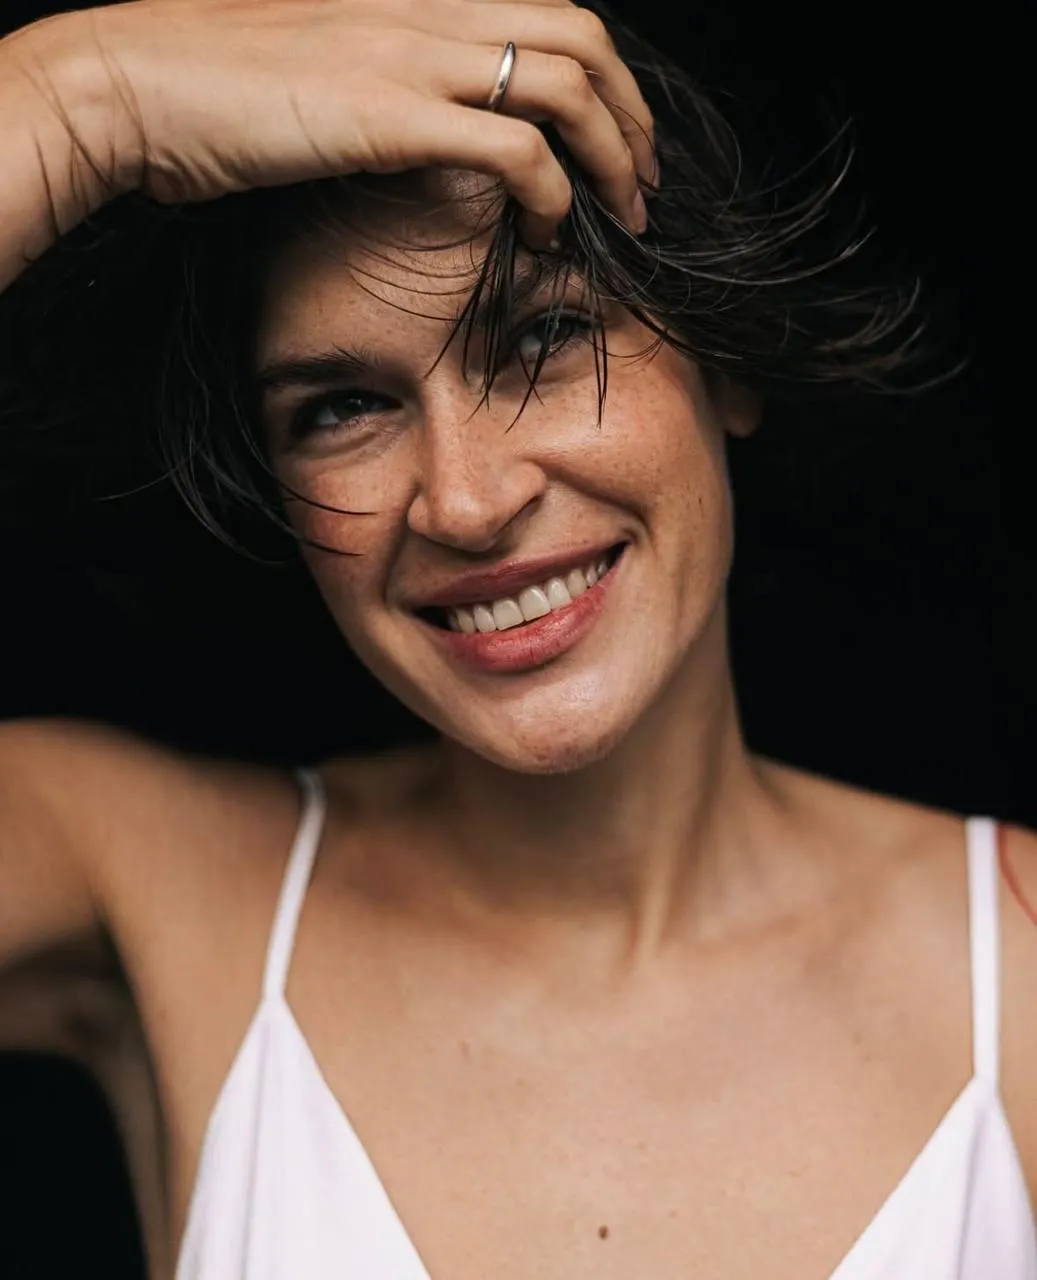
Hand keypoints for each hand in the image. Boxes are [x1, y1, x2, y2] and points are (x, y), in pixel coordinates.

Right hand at [44, 0, 654, 245]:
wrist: (136, 85)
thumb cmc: (215, 92)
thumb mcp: (324, 78)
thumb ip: (394, 90)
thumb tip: (437, 138)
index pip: (550, 11)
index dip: (607, 76)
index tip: (620, 143)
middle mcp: (429, 9)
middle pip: (585, 36)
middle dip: (635, 116)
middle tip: (645, 184)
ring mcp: (413, 54)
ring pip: (569, 82)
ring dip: (615, 156)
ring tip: (624, 214)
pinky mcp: (393, 111)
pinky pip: (515, 147)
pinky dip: (554, 193)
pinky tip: (550, 232)